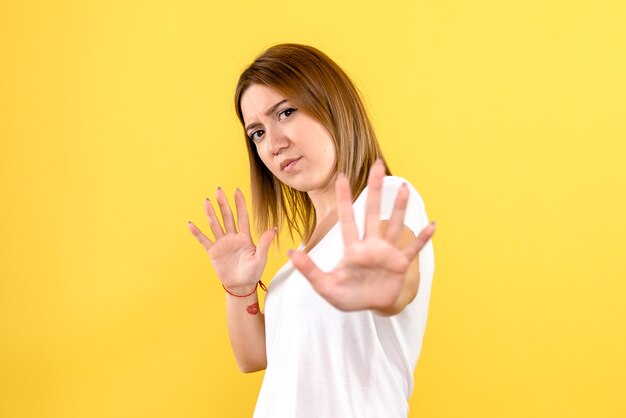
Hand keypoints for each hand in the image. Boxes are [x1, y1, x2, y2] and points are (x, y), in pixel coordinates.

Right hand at [187, 187, 276, 293]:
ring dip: (211, 214)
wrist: (241, 286)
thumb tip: (273, 228)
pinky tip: (190, 224)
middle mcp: (232, 237)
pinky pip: (204, 240)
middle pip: (227, 217)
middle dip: (223, 203)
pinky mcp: (213, 252)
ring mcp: (222, 243)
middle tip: (218, 189)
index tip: (237, 190)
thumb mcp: (260, 258)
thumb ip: (264, 243)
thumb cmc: (253, 272)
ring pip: (215, 225)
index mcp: (245, 237)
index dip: (240, 204)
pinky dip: (197, 233)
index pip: (242, 217)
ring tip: (206, 201)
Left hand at [287, 160, 435, 311]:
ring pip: (393, 225)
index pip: (347, 220)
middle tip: (377, 165)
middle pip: (371, 212)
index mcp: (352, 249)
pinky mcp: (400, 264)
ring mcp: (386, 253)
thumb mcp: (325, 286)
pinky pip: (412, 249)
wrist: (371, 307)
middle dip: (374, 189)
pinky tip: (432, 224)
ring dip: (399, 207)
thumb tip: (290, 253)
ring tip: (404, 187)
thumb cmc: (348, 296)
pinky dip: (422, 238)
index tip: (341, 176)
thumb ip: (309, 271)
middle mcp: (370, 245)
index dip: (344, 199)